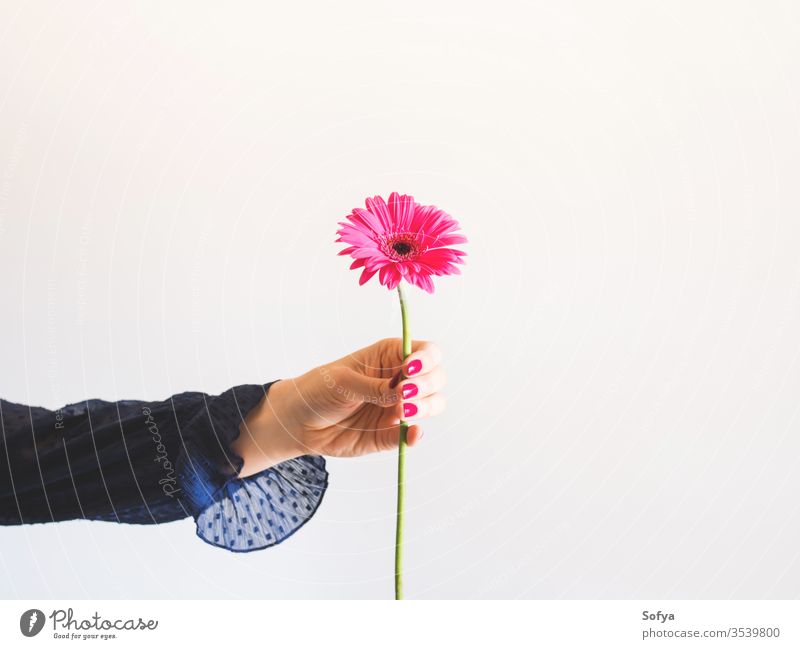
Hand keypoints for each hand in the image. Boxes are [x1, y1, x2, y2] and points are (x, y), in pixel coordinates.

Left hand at [232, 338, 445, 476]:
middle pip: (436, 378)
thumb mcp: (343, 381)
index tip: (412, 368)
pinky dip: (416, 435)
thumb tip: (402, 396)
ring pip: (432, 405)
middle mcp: (400, 381)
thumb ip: (374, 388)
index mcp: (390, 357)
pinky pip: (412, 435)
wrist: (297, 421)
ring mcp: (398, 408)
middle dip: (427, 384)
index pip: (426, 352)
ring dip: (425, 407)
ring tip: (401, 411)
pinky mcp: (390, 433)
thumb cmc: (317, 389)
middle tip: (404, 392)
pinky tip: (412, 433)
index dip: (427, 359)